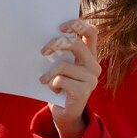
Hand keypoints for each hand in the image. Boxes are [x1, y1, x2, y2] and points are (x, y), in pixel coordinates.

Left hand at [39, 18, 100, 137]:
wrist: (64, 112)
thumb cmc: (60, 84)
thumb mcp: (61, 63)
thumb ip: (60, 50)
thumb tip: (45, 34)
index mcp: (90, 54)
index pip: (91, 31)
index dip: (77, 25)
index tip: (60, 27)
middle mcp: (94, 65)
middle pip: (77, 45)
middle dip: (56, 44)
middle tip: (42, 51)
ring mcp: (91, 79)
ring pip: (64, 65)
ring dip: (49, 72)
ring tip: (43, 79)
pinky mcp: (84, 92)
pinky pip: (61, 80)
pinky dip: (51, 84)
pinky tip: (52, 90)